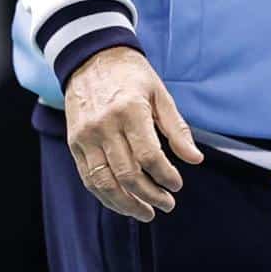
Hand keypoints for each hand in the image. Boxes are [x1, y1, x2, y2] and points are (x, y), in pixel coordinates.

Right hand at [63, 46, 203, 220]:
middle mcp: (104, 125)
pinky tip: (122, 203)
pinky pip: (89, 178)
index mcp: (130, 110)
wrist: (93, 58)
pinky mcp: (75, 143)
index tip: (177, 185)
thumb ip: (177, 128)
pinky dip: (106, 196)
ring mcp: (86, 136)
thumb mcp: (160, 94)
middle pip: (127, 174)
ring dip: (127, 204)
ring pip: (105, 183)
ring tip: (146, 213)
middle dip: (150, 196)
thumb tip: (195, 160)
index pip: (149, 156)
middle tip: (167, 205)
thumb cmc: (133, 76)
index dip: (165, 176)